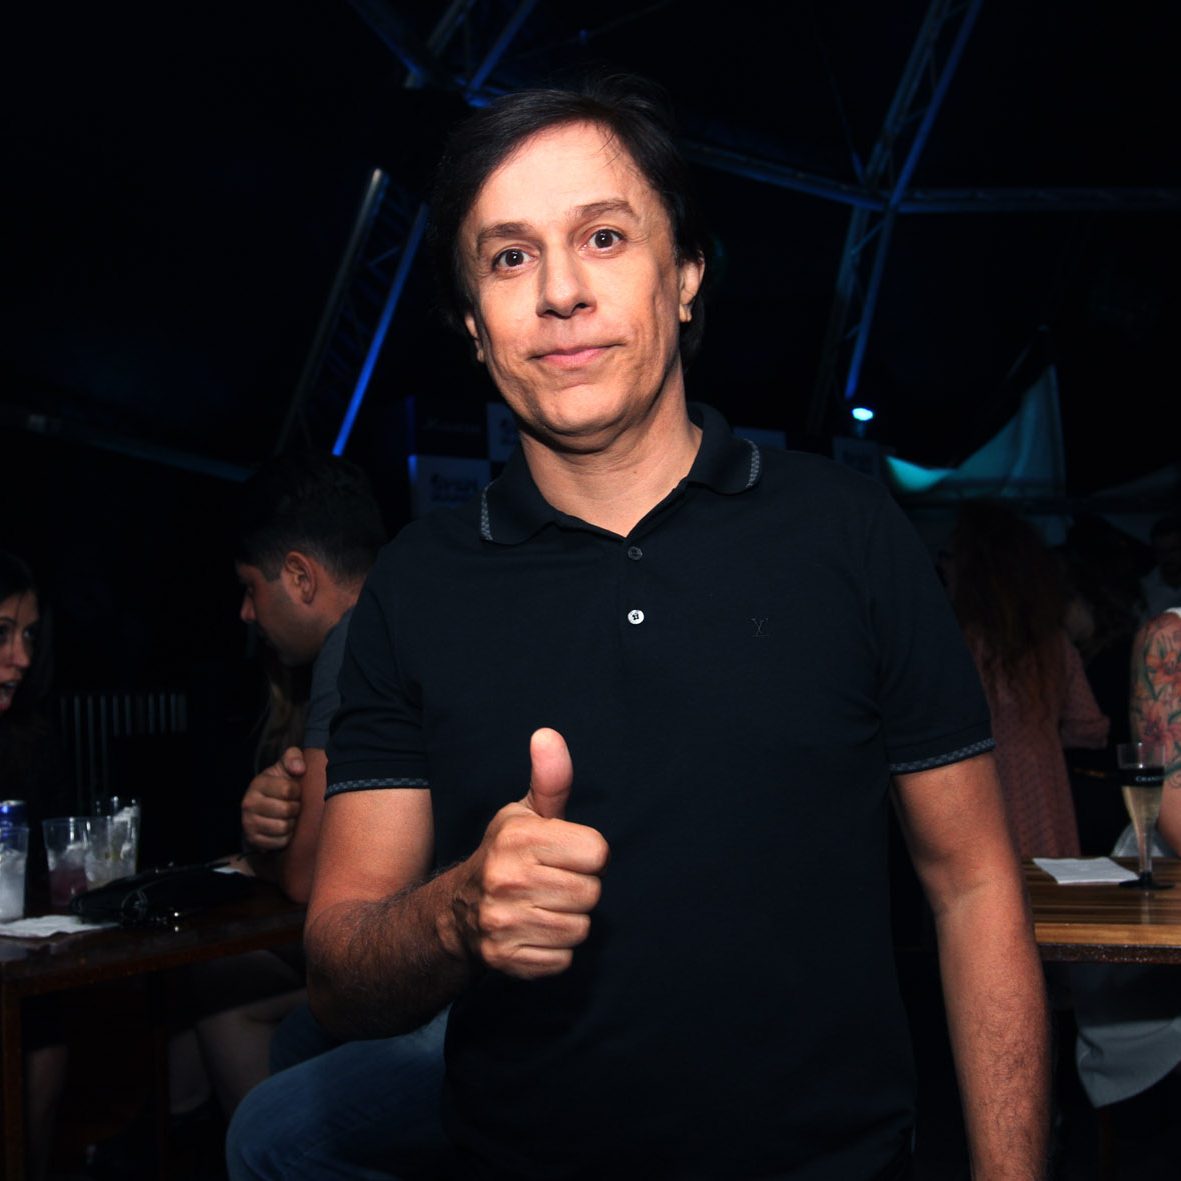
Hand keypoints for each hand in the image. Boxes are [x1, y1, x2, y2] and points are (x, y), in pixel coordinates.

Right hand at [241, 746, 304, 850]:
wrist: (264, 807)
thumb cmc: (279, 785)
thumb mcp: (285, 766)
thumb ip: (293, 758)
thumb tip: (299, 769)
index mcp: (258, 784)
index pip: (288, 790)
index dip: (297, 791)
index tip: (295, 791)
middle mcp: (249, 803)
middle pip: (286, 810)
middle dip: (296, 808)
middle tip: (293, 806)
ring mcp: (248, 823)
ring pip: (283, 828)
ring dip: (292, 823)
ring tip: (288, 817)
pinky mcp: (253, 840)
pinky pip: (280, 842)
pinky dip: (286, 837)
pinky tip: (284, 829)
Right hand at [453, 728, 608, 978]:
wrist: (457, 911)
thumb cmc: (507, 854)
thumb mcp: (526, 813)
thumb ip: (549, 778)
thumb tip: (548, 735)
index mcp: (519, 838)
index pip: (597, 852)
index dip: (588, 854)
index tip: (567, 855)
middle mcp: (508, 879)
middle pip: (591, 893)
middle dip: (580, 888)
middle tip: (554, 882)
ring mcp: (504, 921)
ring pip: (579, 928)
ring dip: (568, 920)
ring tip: (545, 906)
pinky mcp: (506, 958)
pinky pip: (562, 959)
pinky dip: (555, 950)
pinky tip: (535, 931)